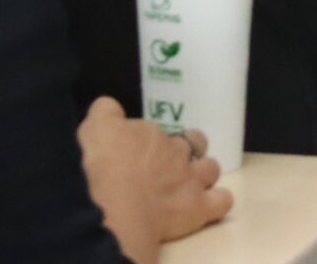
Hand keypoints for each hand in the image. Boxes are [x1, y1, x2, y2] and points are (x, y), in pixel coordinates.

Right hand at [77, 97, 230, 263]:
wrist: (115, 204)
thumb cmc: (100, 165)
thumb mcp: (94, 127)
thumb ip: (106, 113)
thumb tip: (112, 108)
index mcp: (151, 132)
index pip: (156, 133)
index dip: (148, 145)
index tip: (137, 156)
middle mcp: (176, 152)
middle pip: (193, 142)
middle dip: (187, 150)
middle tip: (170, 165)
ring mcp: (191, 179)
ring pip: (211, 168)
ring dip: (204, 173)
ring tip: (191, 185)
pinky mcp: (198, 208)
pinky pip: (222, 201)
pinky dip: (219, 201)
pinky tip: (210, 205)